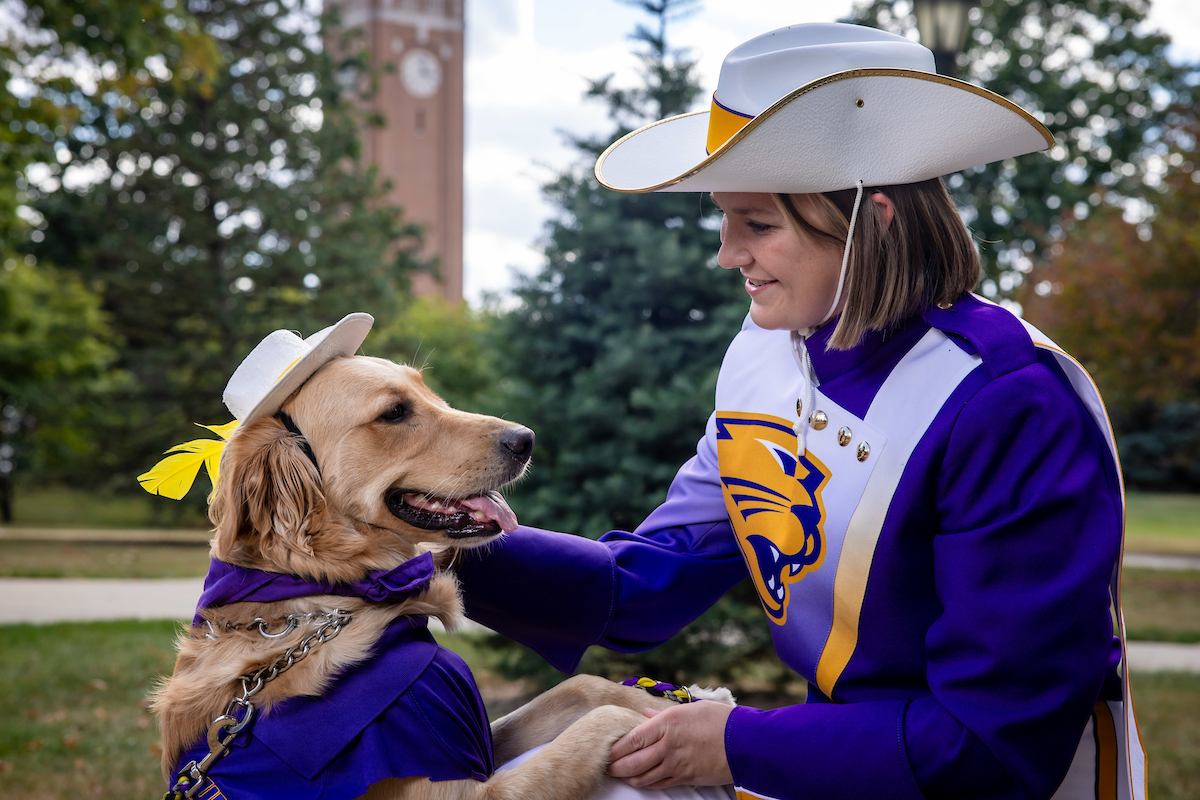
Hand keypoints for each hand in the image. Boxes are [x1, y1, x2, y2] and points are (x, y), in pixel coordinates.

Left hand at [608, 700, 734, 788]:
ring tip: (620, 774)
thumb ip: (663, 715)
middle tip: (607, 765)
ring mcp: (677, 765)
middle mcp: (668, 746)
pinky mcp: (687, 778)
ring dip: (629, 777)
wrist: (746, 742)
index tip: (606, 750)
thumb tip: (645, 715)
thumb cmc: (719, 720)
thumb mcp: (690, 709)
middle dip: (616, 766)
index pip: (632, 739)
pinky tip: (642, 780)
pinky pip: (660, 784)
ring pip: (644, 777)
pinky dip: (647, 783)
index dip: (615, 748)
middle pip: (632, 762)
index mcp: (667, 724)